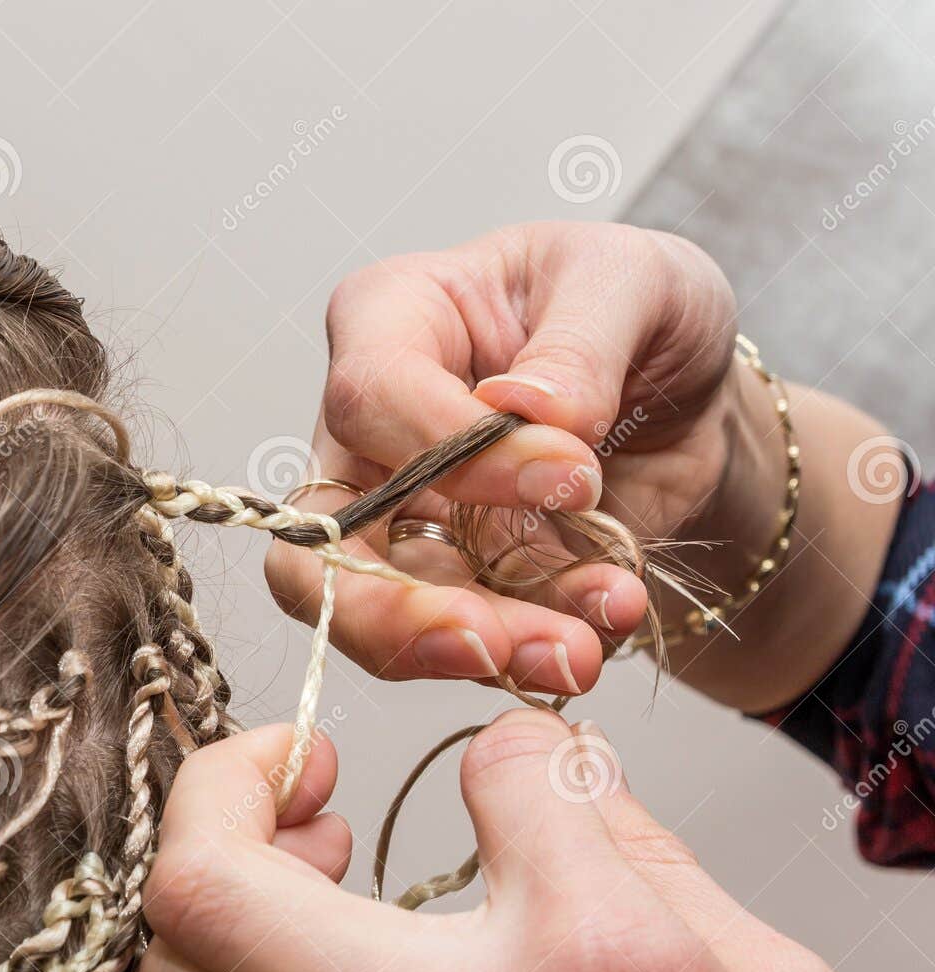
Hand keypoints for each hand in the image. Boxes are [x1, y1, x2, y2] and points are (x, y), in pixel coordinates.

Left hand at [139, 720, 921, 971]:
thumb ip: (640, 851)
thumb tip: (555, 762)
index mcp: (585, 967)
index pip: (494, 777)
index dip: (506, 740)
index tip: (516, 757)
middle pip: (199, 896)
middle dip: (219, 794)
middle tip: (300, 774)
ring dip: (224, 890)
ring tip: (321, 861)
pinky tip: (360, 961)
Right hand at [266, 221, 738, 694]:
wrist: (688, 397)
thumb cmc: (635, 307)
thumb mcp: (636, 281)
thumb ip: (583, 341)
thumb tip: (531, 410)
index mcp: (387, 321)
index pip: (370, 399)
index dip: (452, 450)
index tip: (573, 474)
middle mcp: (369, 435)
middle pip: (318, 542)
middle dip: (393, 611)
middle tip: (488, 645)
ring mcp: (401, 524)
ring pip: (380, 614)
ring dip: (483, 649)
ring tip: (579, 653)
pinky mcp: (454, 589)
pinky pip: (470, 641)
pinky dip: (535, 650)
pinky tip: (607, 621)